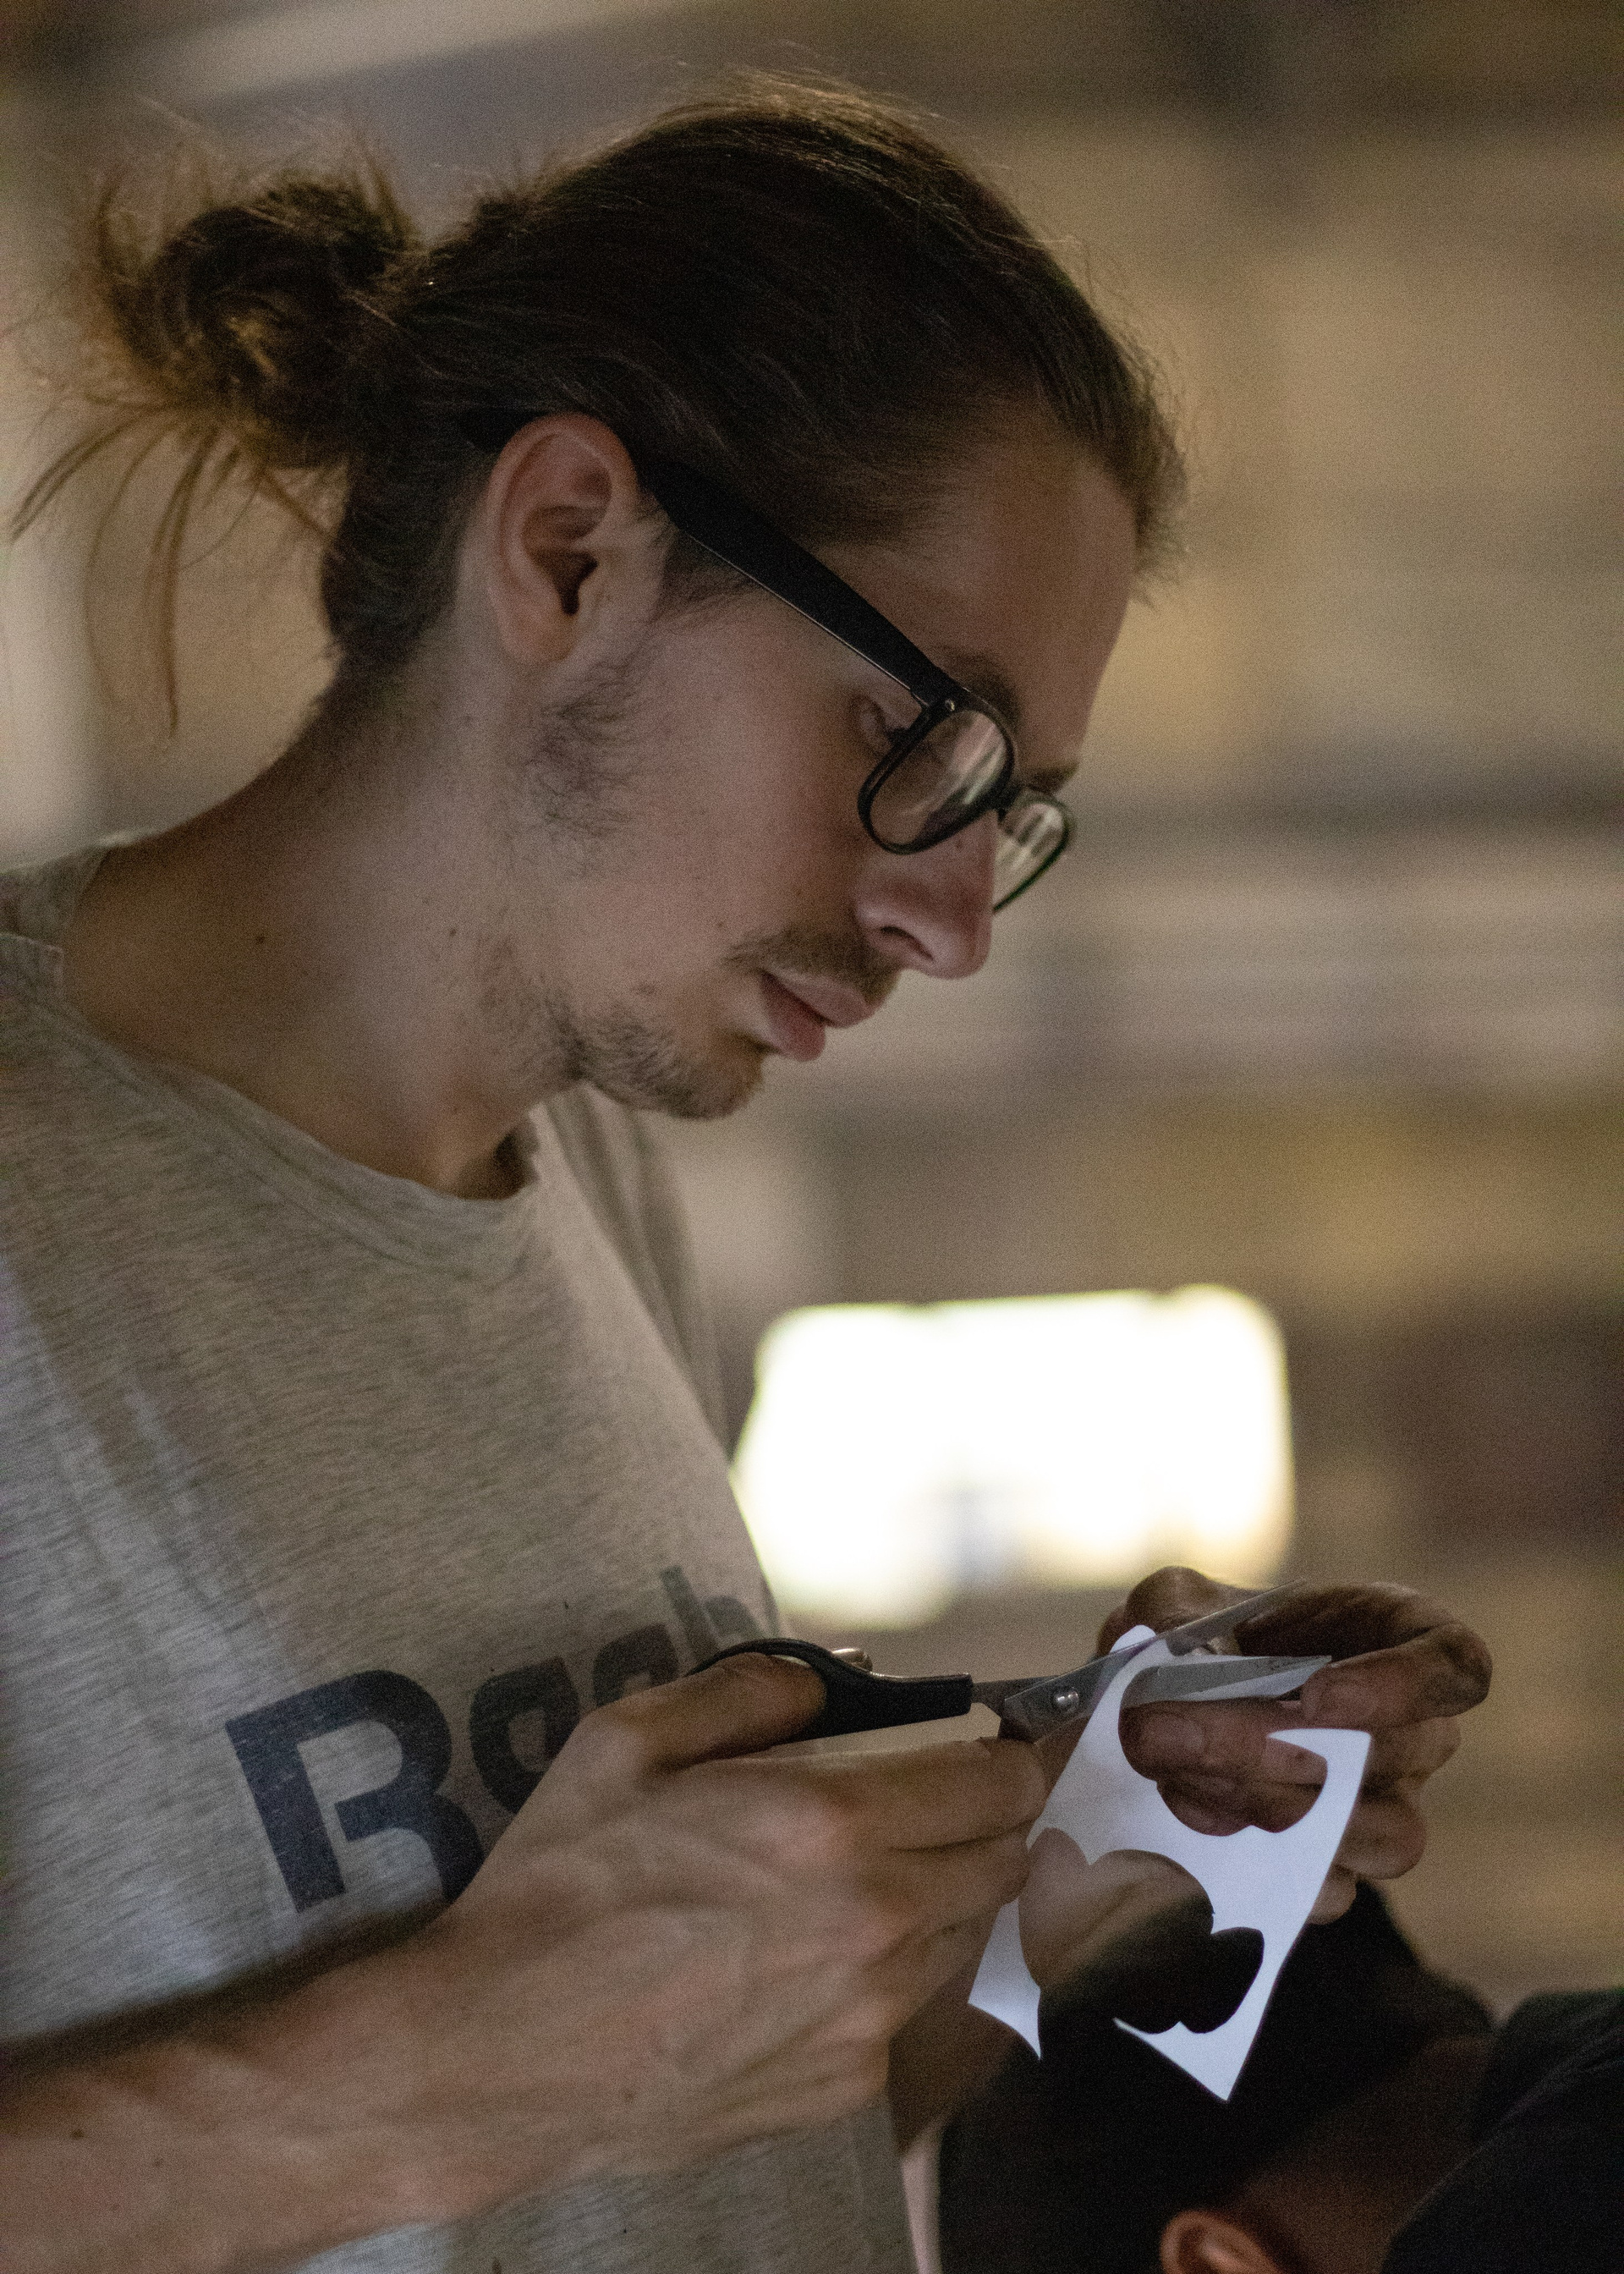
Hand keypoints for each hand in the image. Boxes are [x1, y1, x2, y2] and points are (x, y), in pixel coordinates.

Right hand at [388, 1651, 1046, 2207]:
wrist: (502, 2056)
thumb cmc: (558, 1889)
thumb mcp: (627, 1740)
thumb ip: (750, 1690)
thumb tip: (831, 1681)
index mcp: (832, 1825)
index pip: (992, 1783)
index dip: (1000, 1756)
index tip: (981, 1748)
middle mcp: (874, 1923)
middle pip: (1002, 1863)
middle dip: (982, 1823)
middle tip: (929, 1805)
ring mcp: (867, 2018)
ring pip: (962, 1939)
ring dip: (940, 1898)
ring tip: (863, 1882)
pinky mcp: (844, 2088)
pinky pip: (903, 2014)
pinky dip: (884, 1978)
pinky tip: (808, 1963)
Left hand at [1099, 1567, 1491, 1920]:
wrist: (1172, 1720)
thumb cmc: (1201, 1641)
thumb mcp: (1177, 1600)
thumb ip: (1170, 1611)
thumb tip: (1166, 1655)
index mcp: (1401, 1642)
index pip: (1455, 1668)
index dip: (1400, 1686)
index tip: (1315, 1693)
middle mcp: (1416, 1734)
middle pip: (1389, 1757)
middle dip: (1261, 1745)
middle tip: (1161, 1727)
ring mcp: (1389, 1812)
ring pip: (1368, 1833)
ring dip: (1254, 1800)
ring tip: (1167, 1763)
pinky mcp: (1344, 1872)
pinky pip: (1325, 1888)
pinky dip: (1249, 1851)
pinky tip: (1185, 1805)